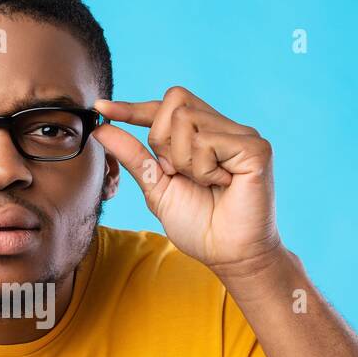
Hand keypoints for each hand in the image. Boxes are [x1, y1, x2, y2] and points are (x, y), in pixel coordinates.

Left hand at [93, 86, 283, 278]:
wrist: (227, 254)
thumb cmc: (198, 224)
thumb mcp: (156, 186)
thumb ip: (134, 155)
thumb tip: (102, 127)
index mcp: (201, 134)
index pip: (164, 106)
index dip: (132, 107)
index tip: (101, 108)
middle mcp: (222, 128)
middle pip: (174, 101)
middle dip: (162, 140)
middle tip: (179, 173)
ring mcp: (242, 135)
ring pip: (187, 120)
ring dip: (183, 161)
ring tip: (204, 183)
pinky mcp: (256, 148)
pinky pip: (209, 141)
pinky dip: (204, 169)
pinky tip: (222, 184)